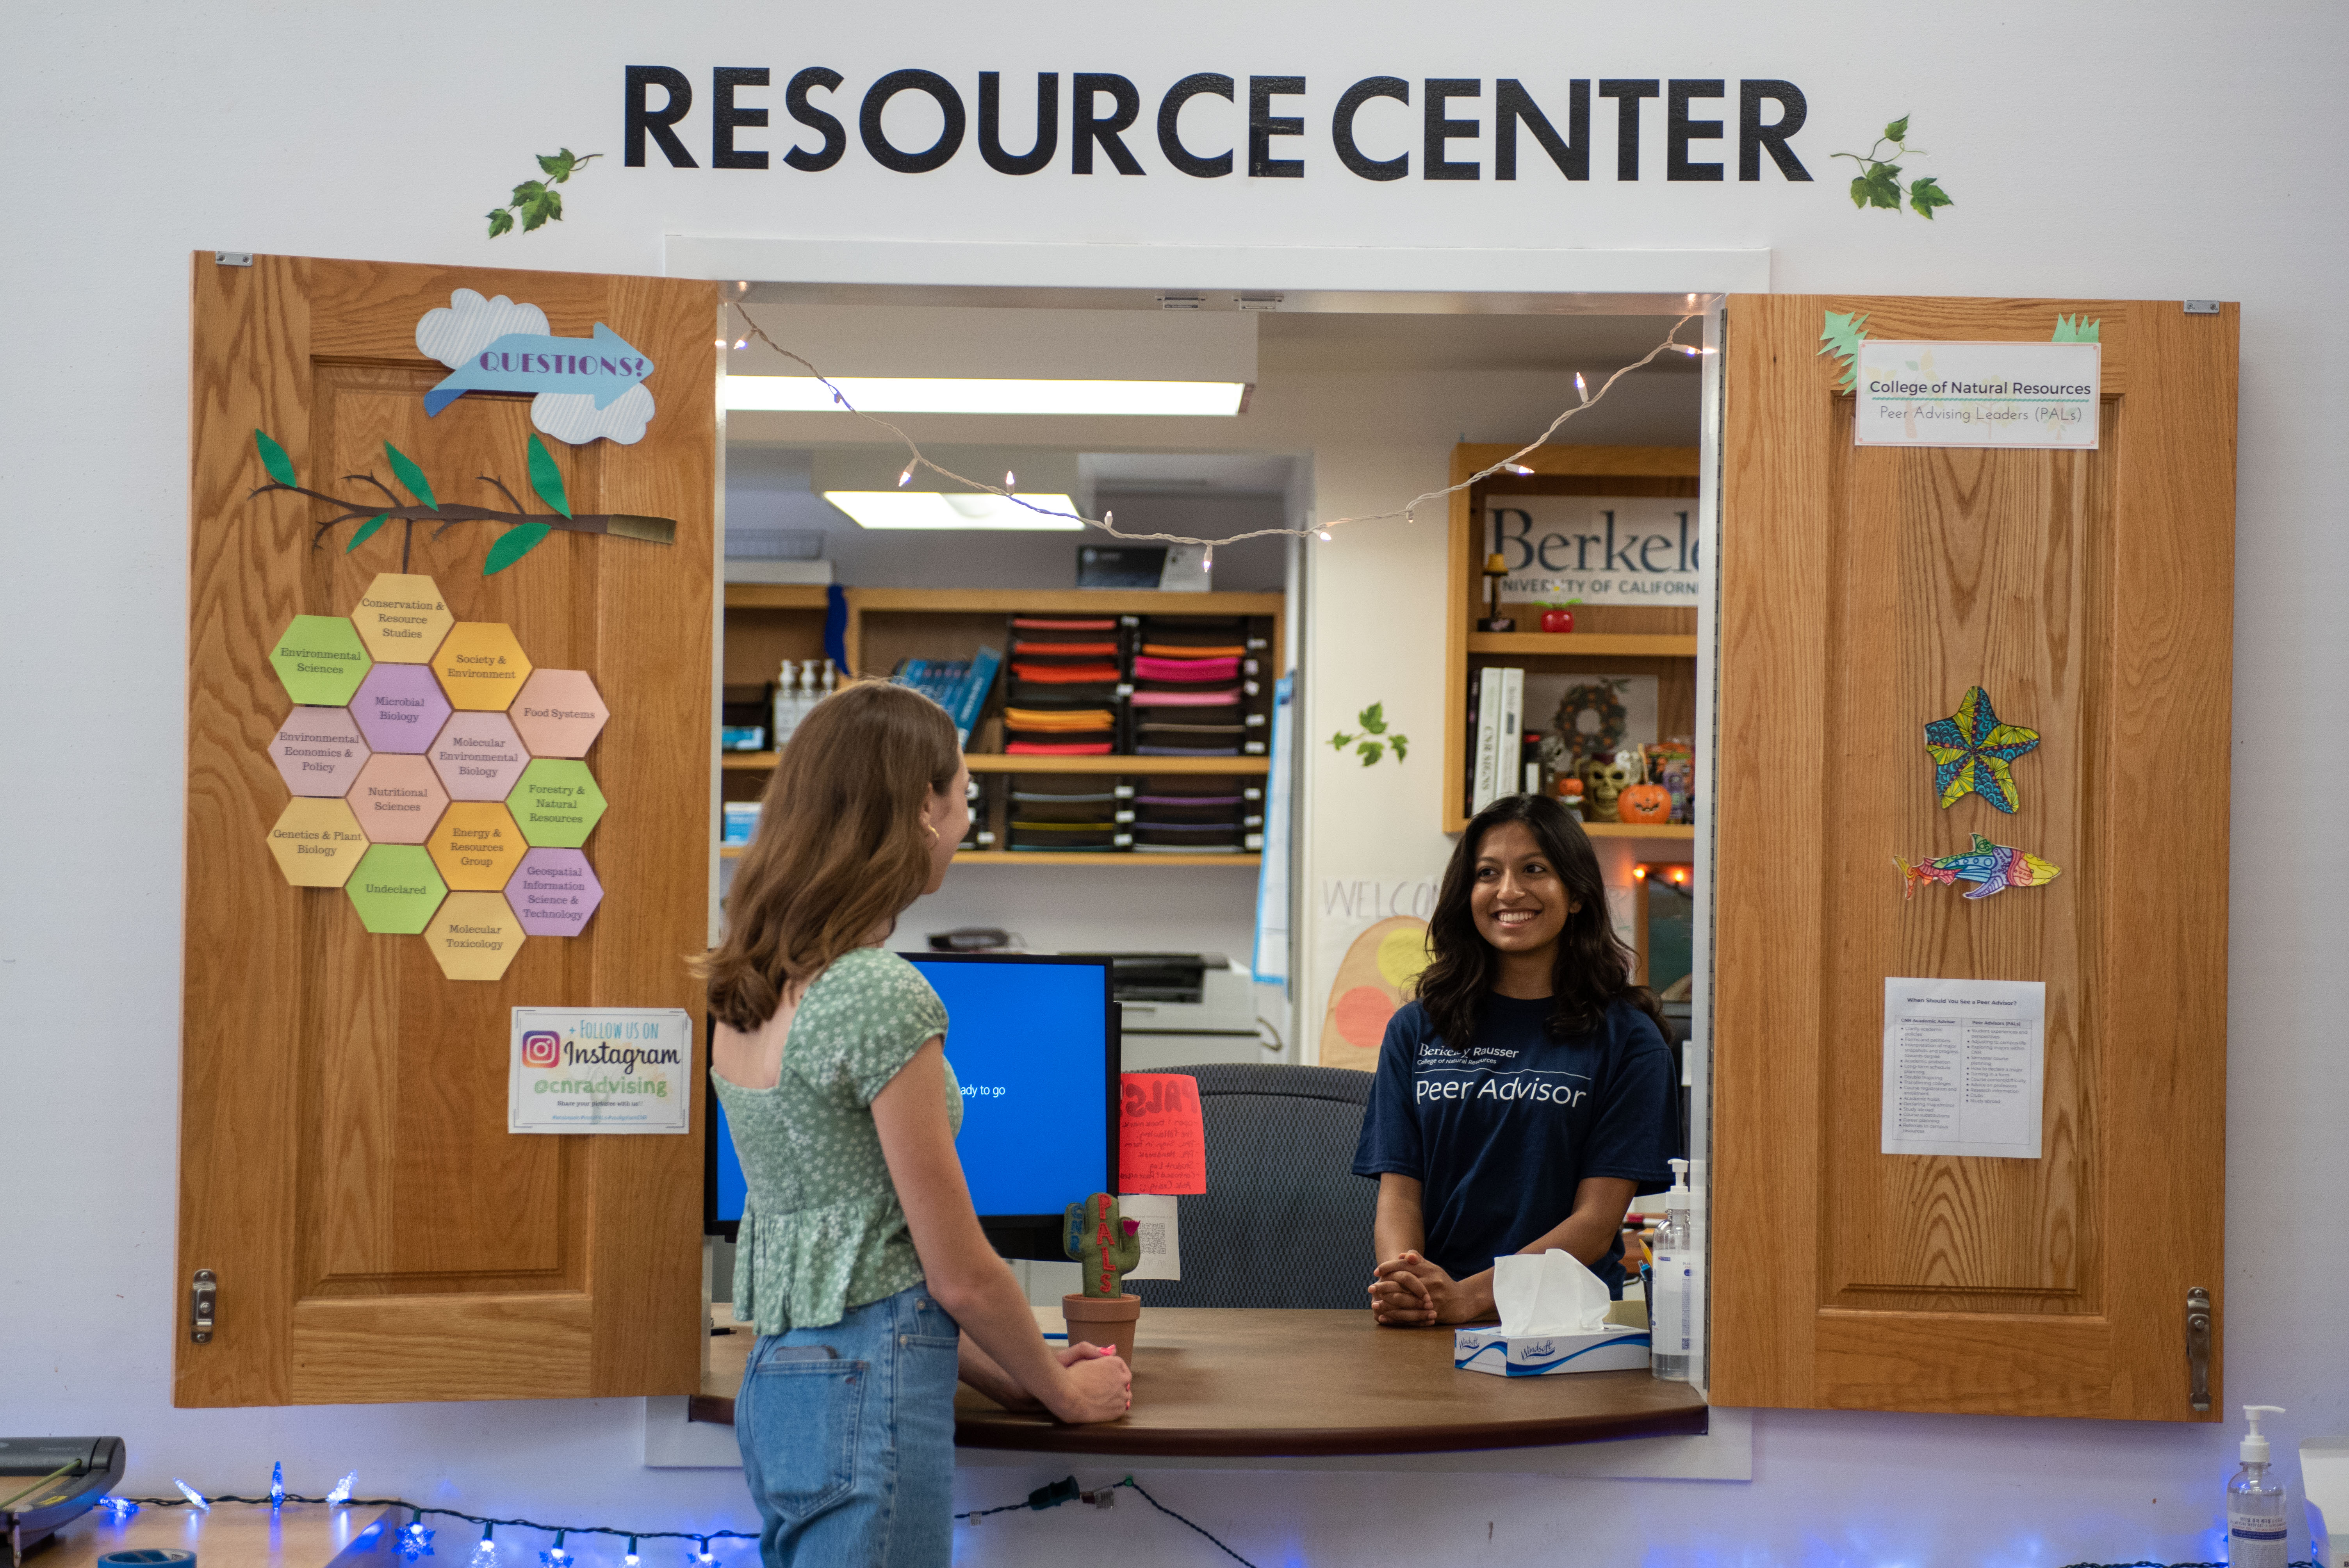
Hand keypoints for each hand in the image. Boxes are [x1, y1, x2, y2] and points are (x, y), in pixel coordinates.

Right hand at [1044, 1343, 1130, 1423]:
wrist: (1066, 1396)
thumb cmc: (1070, 1375)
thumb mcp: (1080, 1355)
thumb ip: (1096, 1351)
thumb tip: (1113, 1350)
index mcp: (1114, 1362)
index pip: (1120, 1366)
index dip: (1111, 1372)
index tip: (1103, 1377)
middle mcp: (1122, 1377)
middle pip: (1124, 1380)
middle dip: (1116, 1383)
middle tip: (1101, 1388)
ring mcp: (1122, 1394)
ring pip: (1125, 1394)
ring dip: (1117, 1395)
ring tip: (1101, 1398)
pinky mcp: (1119, 1409)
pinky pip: (1122, 1407)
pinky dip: (1115, 1406)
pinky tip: (1103, 1406)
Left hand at [1370, 1250, 1484, 1325]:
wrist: (1462, 1301)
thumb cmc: (1442, 1283)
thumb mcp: (1433, 1268)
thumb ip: (1418, 1260)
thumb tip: (1402, 1255)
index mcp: (1429, 1271)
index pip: (1405, 1266)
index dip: (1389, 1267)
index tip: (1376, 1271)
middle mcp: (1429, 1284)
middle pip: (1402, 1284)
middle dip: (1384, 1286)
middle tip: (1371, 1288)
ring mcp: (1431, 1301)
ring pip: (1405, 1302)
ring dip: (1387, 1304)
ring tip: (1374, 1304)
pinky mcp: (1431, 1315)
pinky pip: (1410, 1317)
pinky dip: (1395, 1318)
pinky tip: (1384, 1318)